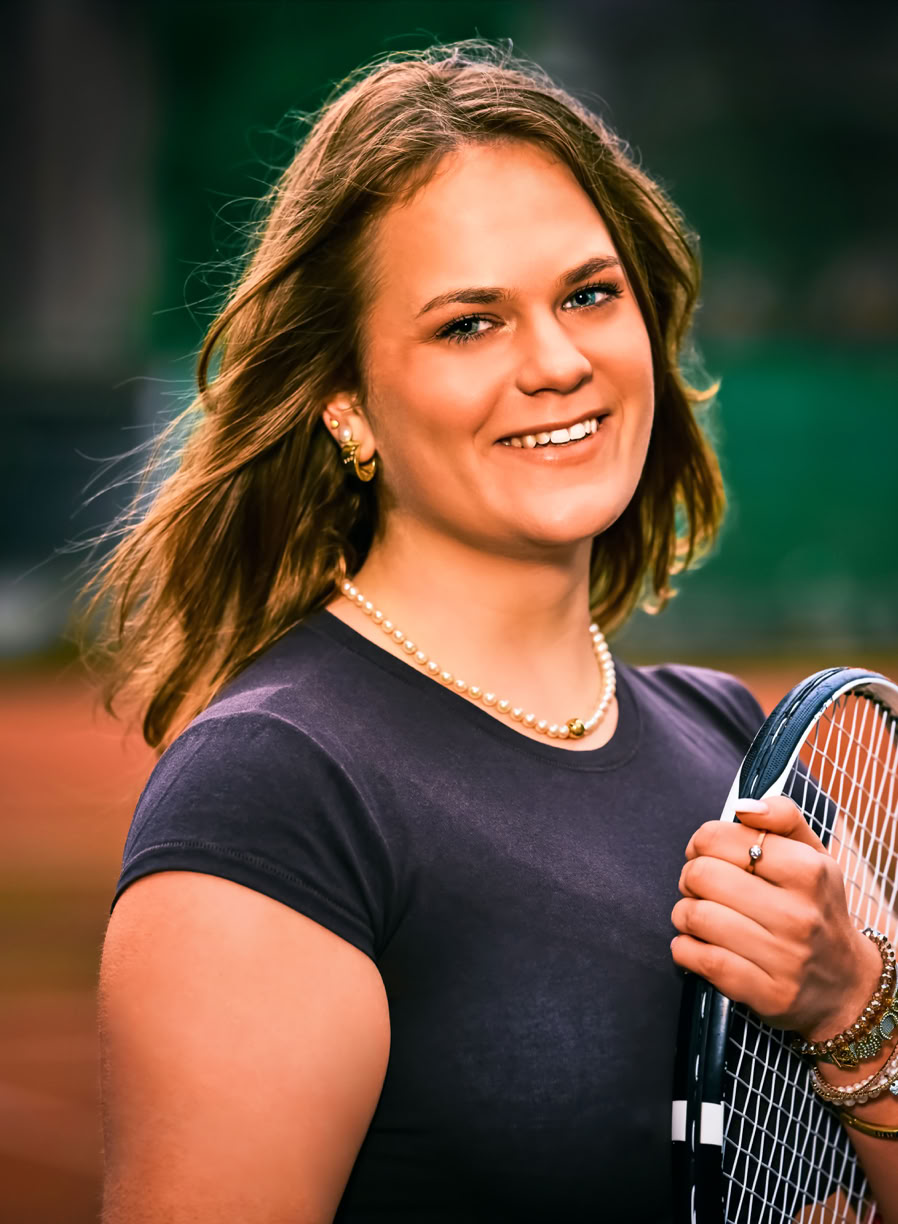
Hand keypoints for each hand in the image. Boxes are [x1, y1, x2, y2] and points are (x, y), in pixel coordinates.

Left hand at [670, 795, 883, 1037]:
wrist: (846, 983)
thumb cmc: (817, 907)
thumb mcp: (814, 854)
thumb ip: (782, 816)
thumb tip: (743, 806)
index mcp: (808, 870)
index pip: (721, 838)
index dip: (702, 842)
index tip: (707, 853)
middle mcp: (798, 914)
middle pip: (701, 875)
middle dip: (690, 877)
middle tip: (702, 886)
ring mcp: (784, 958)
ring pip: (695, 917)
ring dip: (684, 913)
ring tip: (699, 915)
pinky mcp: (766, 993)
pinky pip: (699, 959)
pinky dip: (684, 948)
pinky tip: (697, 944)